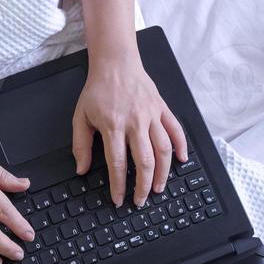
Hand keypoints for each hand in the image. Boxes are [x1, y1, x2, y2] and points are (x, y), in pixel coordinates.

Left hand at [72, 50, 187, 207]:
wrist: (116, 62)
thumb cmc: (98, 89)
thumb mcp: (80, 116)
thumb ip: (81, 144)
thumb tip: (81, 169)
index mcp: (113, 125)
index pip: (117, 163)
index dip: (118, 185)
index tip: (119, 199)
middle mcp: (135, 122)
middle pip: (144, 161)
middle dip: (144, 186)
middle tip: (141, 200)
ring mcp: (152, 115)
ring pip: (163, 150)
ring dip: (164, 173)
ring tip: (160, 188)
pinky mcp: (162, 109)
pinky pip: (176, 130)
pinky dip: (182, 146)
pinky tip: (182, 161)